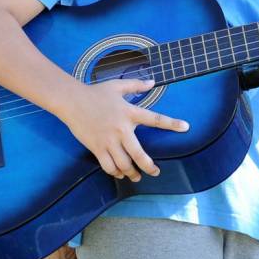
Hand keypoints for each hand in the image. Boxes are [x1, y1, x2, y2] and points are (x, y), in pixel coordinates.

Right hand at [63, 78, 188, 180]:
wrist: (72, 101)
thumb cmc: (96, 92)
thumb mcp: (117, 86)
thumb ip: (136, 85)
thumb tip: (153, 82)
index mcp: (129, 112)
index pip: (155, 119)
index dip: (172, 124)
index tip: (186, 128)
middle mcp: (121, 129)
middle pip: (139, 154)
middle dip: (149, 167)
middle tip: (155, 172)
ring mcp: (108, 140)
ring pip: (124, 164)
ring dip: (132, 173)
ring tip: (137, 176)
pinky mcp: (97, 148)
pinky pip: (109, 166)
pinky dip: (116, 172)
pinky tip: (120, 173)